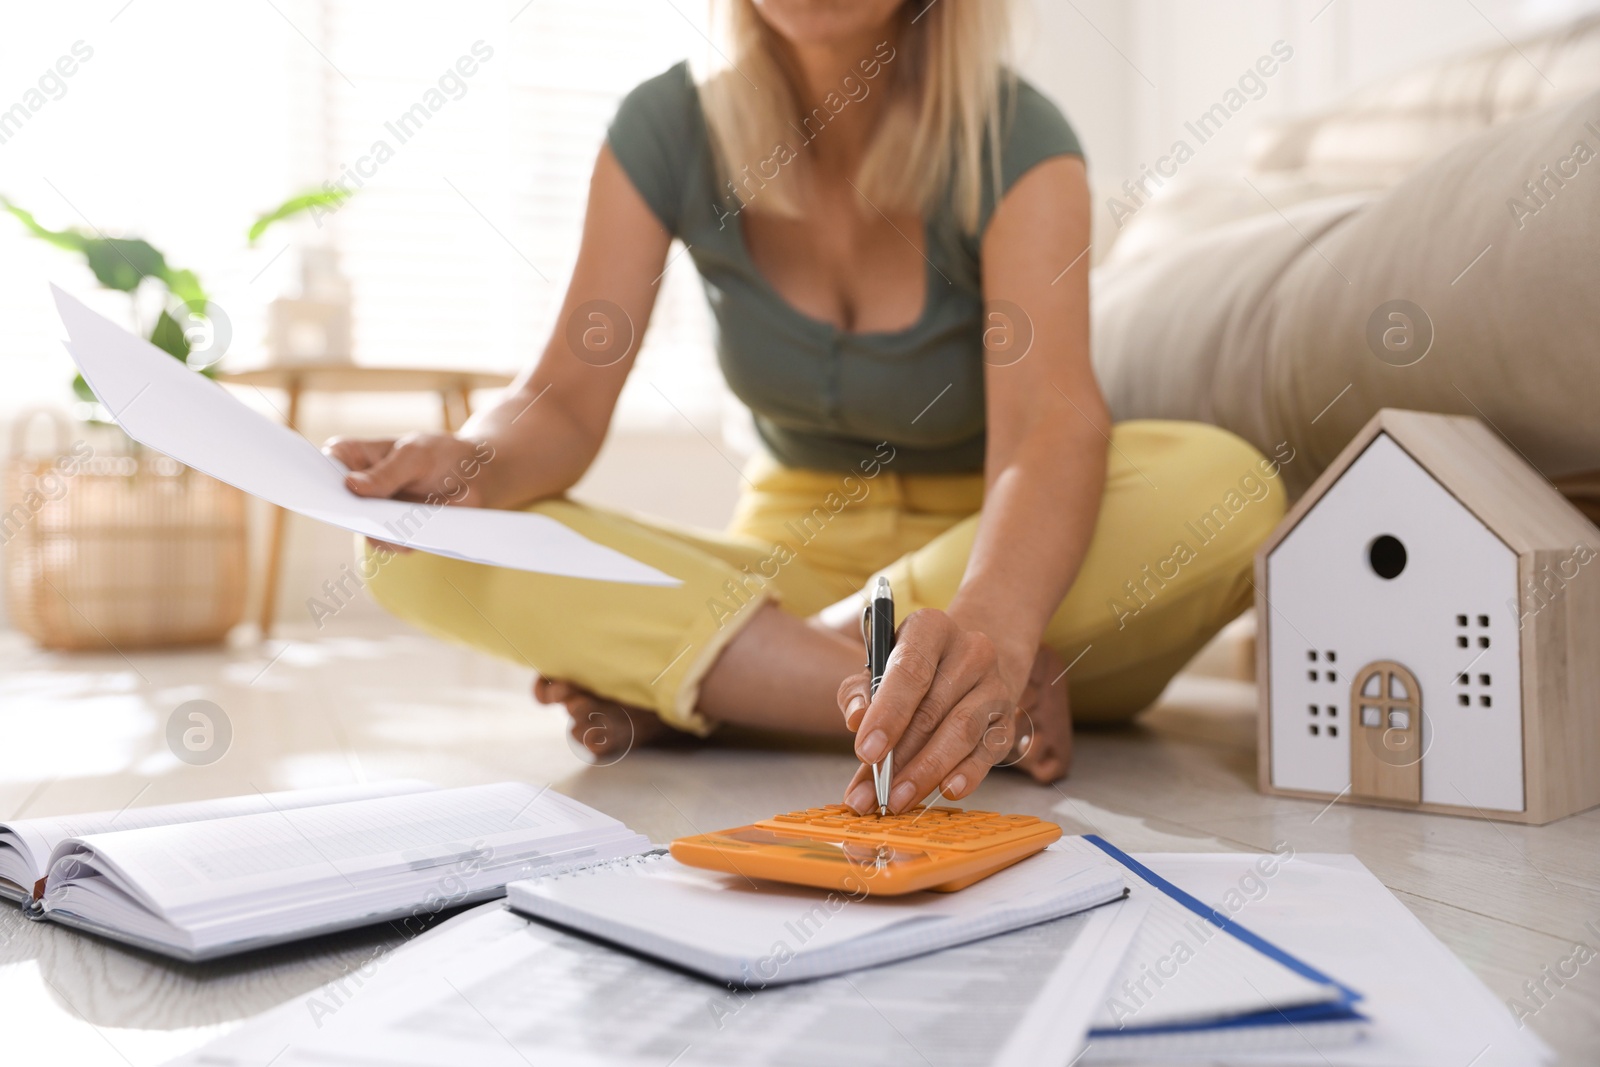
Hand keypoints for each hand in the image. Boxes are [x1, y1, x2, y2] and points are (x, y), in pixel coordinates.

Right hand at [323, 434, 495, 549]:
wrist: (479, 474)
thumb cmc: (441, 454)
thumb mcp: (415, 456)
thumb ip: (386, 473)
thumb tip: (351, 487)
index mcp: (354, 458)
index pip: (326, 466)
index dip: (320, 478)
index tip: (330, 488)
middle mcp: (359, 490)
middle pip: (341, 505)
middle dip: (348, 512)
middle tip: (362, 513)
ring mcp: (376, 515)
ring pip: (366, 530)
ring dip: (380, 531)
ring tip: (398, 525)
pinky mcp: (397, 535)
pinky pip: (392, 544)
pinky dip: (401, 541)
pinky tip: (413, 535)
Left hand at [836, 609, 1019, 813]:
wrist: (967, 661)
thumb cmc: (913, 668)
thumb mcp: (879, 667)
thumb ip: (859, 692)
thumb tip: (856, 719)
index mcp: (931, 628)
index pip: (910, 671)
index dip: (888, 714)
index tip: (866, 752)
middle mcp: (970, 651)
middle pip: (932, 710)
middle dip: (900, 758)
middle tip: (874, 793)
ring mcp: (994, 685)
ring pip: (961, 732)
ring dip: (927, 772)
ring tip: (898, 799)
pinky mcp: (1008, 718)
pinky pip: (988, 751)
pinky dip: (967, 774)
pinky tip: (945, 791)